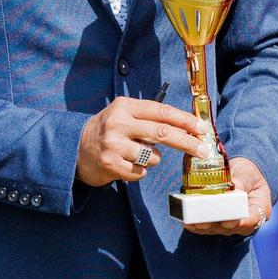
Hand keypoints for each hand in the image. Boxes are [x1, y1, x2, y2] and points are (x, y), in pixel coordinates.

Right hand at [78, 97, 211, 185]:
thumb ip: (152, 118)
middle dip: (187, 143)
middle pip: (162, 133)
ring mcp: (113, 145)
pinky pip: (141, 172)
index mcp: (125, 107)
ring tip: (136, 154)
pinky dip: (140, 171)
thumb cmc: (109, 131)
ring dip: (153, 158)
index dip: (185, 120)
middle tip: (203, 151)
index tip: (202, 129)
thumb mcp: (125, 114)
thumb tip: (188, 128)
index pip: (162, 112)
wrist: (74, 148)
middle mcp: (118, 124)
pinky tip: (126, 163)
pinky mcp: (111, 164)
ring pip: (153, 156)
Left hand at [182, 157, 272, 236]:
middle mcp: (247, 221)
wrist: (241, 175)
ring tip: (191, 222)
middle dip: (215, 225)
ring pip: (219, 230)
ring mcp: (233, 224)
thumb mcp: (248, 173)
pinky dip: (198, 227)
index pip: (253, 219)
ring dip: (204, 227)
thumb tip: (231, 187)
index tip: (227, 222)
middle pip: (232, 228)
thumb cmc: (248, 173)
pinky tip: (188, 223)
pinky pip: (209, 228)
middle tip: (202, 222)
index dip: (240, 223)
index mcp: (260, 208)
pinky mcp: (220, 224)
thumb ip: (241, 181)